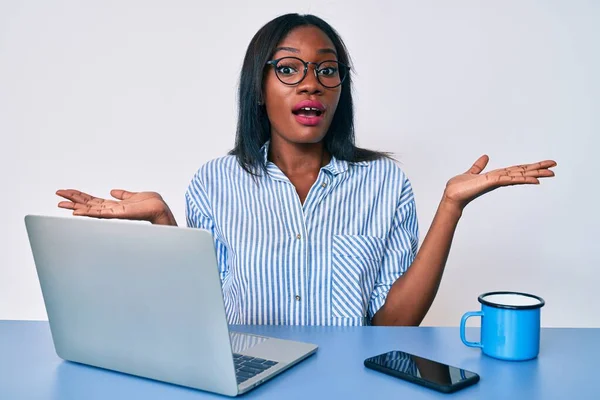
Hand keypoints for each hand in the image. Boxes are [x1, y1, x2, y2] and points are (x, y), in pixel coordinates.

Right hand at [56, 189, 176, 224]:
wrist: (160, 209)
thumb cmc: (151, 204)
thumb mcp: (133, 196)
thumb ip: (123, 195)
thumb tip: (113, 191)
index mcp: (114, 206)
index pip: (93, 201)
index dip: (80, 197)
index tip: (67, 192)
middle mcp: (111, 211)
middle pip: (88, 205)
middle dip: (73, 200)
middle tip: (58, 195)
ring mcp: (113, 214)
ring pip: (90, 210)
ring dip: (75, 206)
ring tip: (61, 204)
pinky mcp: (118, 214)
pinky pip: (99, 214)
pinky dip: (87, 213)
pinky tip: (77, 212)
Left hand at [442, 155, 556, 210]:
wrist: (451, 196)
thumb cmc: (459, 188)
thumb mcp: (471, 172)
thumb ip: (479, 166)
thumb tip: (486, 157)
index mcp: (496, 176)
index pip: (516, 169)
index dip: (530, 167)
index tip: (543, 165)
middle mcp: (499, 179)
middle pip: (522, 172)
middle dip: (538, 169)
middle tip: (555, 166)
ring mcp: (497, 181)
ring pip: (520, 175)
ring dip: (535, 174)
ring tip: (551, 173)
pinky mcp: (492, 182)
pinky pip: (511, 179)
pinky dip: (523, 179)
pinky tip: (535, 180)